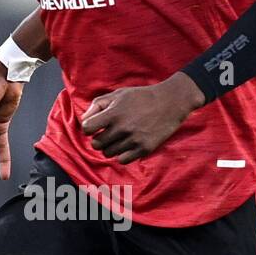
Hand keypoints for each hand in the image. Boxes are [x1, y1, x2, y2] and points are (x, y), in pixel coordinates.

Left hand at [79, 72, 204, 163]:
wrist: (170, 103)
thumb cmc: (141, 97)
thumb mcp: (118, 94)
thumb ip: (98, 104)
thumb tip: (85, 119)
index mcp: (114, 114)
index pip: (87, 128)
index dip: (89, 127)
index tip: (96, 125)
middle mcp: (122, 128)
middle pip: (96, 144)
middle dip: (99, 138)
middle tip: (109, 132)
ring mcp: (133, 140)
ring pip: (108, 153)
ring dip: (111, 146)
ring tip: (120, 137)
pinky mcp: (144, 149)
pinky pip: (122, 160)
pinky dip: (122, 154)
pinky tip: (128, 145)